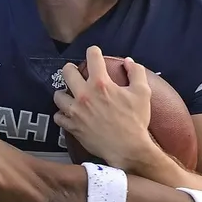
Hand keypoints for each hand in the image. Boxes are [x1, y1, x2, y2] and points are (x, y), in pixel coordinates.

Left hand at [54, 47, 153, 169]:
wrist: (128, 149)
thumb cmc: (136, 121)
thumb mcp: (142, 93)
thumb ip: (136, 73)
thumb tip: (128, 61)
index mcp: (101, 84)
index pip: (92, 57)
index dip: (94, 52)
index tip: (94, 53)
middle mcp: (84, 94)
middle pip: (67, 72)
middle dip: (71, 69)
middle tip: (76, 73)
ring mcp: (75, 111)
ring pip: (58, 95)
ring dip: (64, 93)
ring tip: (70, 95)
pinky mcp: (72, 126)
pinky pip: (58, 116)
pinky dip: (62, 114)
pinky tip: (69, 114)